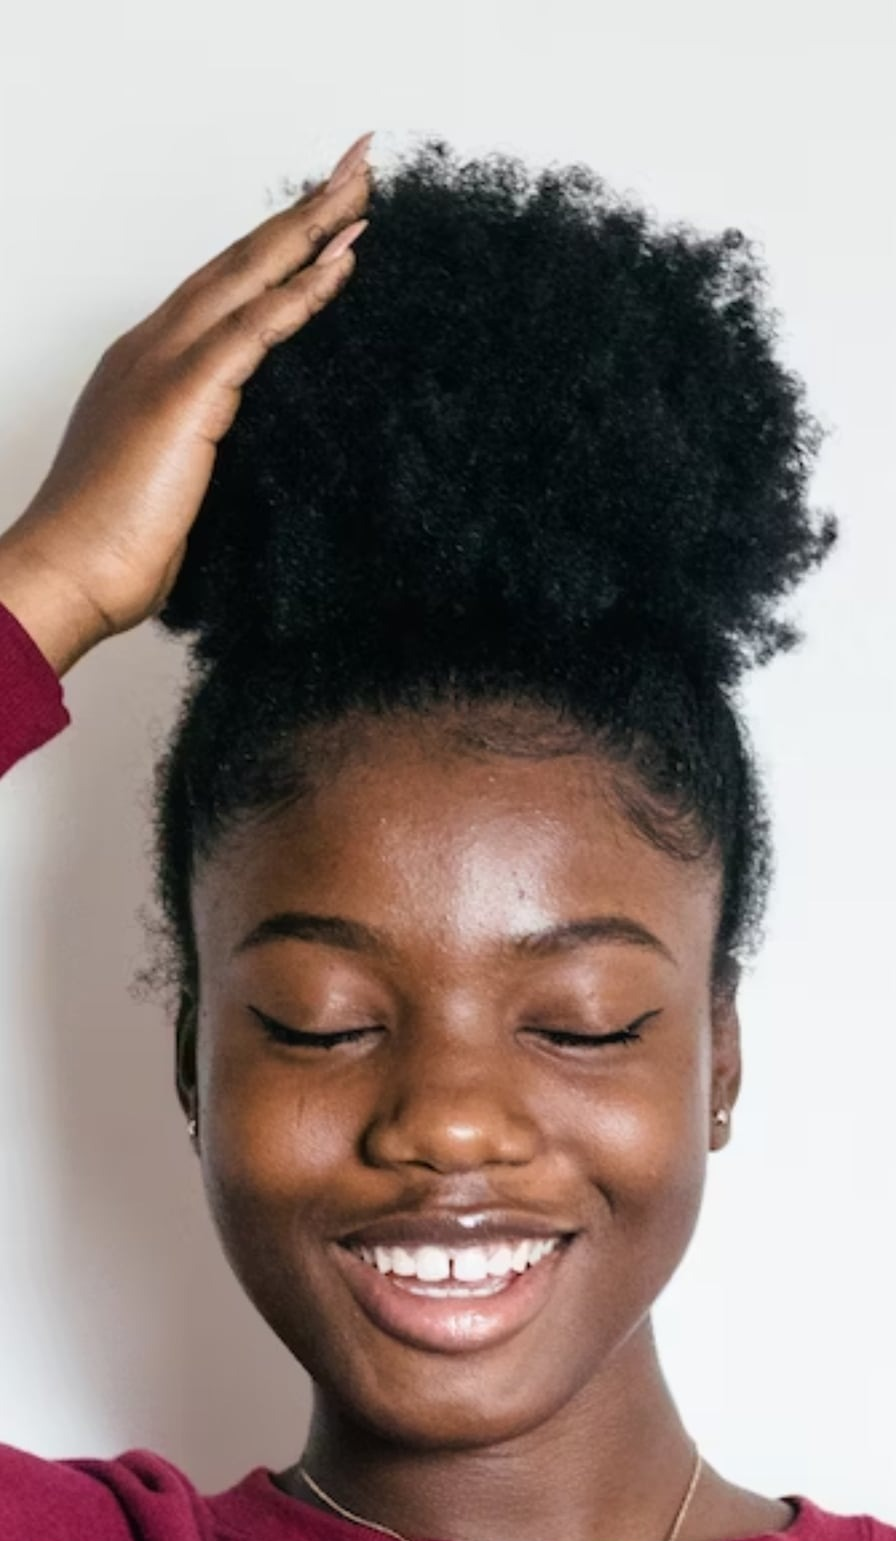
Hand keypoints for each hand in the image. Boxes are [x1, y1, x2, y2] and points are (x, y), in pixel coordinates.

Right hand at [0, 131, 372, 674]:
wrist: (67, 577)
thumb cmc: (113, 548)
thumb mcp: (176, 486)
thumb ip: (207, 451)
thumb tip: (241, 457)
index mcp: (151, 368)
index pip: (225, 290)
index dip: (276, 249)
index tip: (328, 217)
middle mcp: (154, 348)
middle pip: (241, 260)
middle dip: (304, 208)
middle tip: (359, 161)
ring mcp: (166, 363)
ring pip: (250, 273)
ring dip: (311, 224)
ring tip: (363, 183)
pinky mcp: (184, 393)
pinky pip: (256, 325)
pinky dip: (303, 289)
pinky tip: (345, 256)